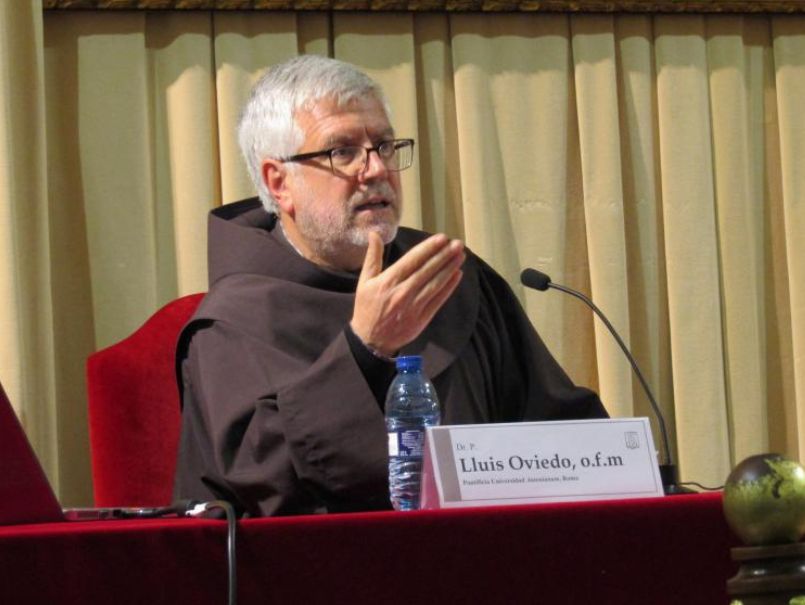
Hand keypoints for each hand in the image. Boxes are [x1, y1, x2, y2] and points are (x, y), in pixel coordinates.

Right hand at [350, 231, 464, 357]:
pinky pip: (438, 300)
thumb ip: (372, 257)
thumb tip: (375, 233)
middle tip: (457, 244)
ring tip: (460, 256)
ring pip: (435, 283)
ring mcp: (414, 306)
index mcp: (388, 281)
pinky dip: (449, 287)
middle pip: (427, 270)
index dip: (429, 248)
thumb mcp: (364, 281)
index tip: (442, 238)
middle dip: (444, 255)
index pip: (413, 260)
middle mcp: (403, 292)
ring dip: (449, 268)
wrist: (371, 341)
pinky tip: (457, 275)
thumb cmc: (367, 308)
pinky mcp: (422, 318)